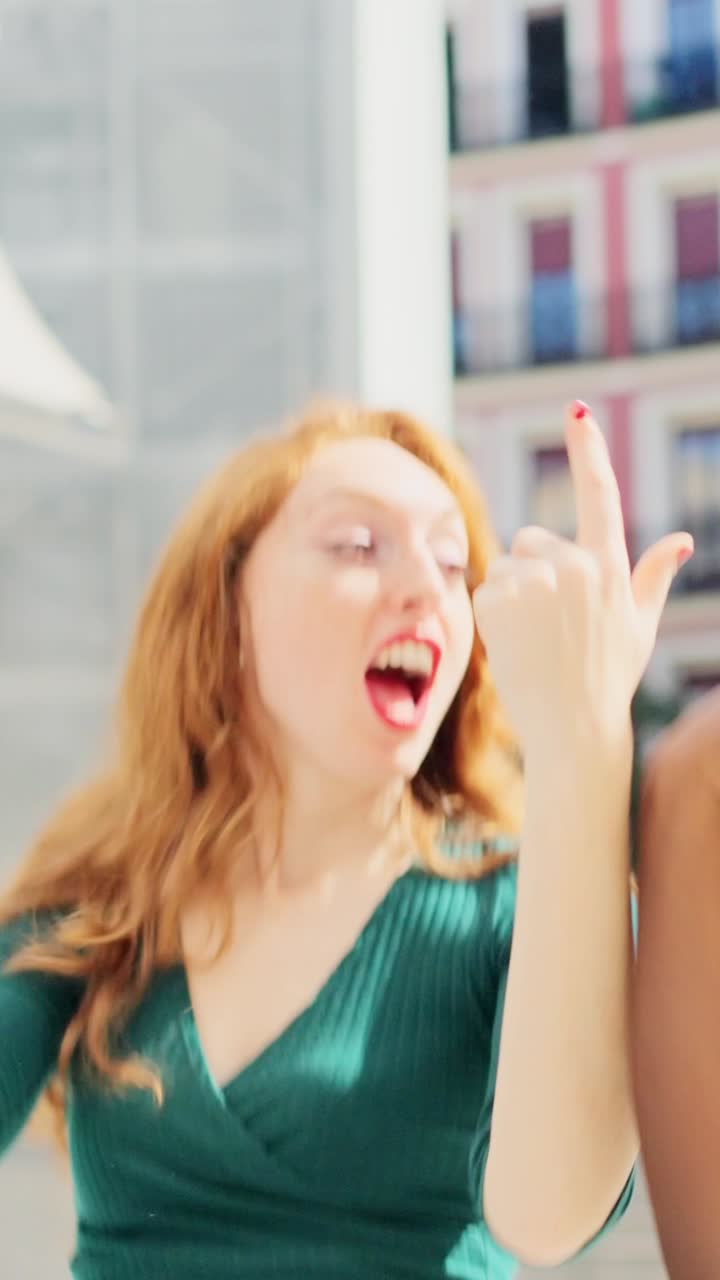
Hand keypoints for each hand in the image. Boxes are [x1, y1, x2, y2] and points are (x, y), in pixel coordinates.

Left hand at [471, 402, 693, 757]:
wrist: (573, 726)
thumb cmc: (610, 676)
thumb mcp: (639, 624)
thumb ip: (654, 576)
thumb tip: (681, 540)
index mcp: (609, 565)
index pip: (599, 494)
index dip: (588, 449)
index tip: (577, 410)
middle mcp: (573, 567)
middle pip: (533, 539)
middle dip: (535, 568)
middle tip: (552, 620)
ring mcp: (533, 583)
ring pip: (507, 563)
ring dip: (513, 591)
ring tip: (535, 635)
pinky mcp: (497, 601)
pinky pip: (487, 586)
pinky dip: (494, 611)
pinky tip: (516, 642)